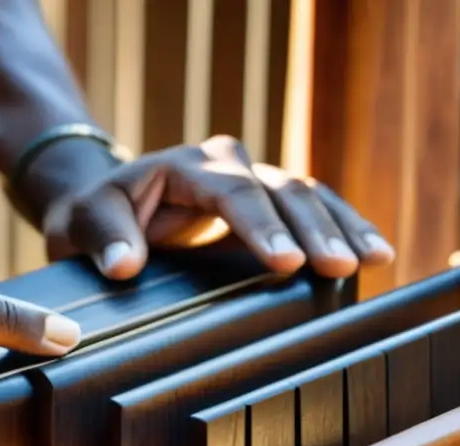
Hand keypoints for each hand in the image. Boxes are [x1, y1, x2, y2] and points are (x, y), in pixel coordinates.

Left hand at [39, 134, 394, 280]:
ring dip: (342, 226)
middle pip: (280, 190)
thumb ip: (105, 238)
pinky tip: (373, 252)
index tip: (285, 261)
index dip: (262, 226)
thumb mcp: (85, 221)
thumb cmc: (93, 215)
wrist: (102, 206)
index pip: (233, 192)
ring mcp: (251, 181)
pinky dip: (342, 228)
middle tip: (340, 267)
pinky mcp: (265, 205)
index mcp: (186, 165)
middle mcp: (226, 164)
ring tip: (375, 258)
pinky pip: (311, 210)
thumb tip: (124, 265)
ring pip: (306, 194)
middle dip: (314, 230)